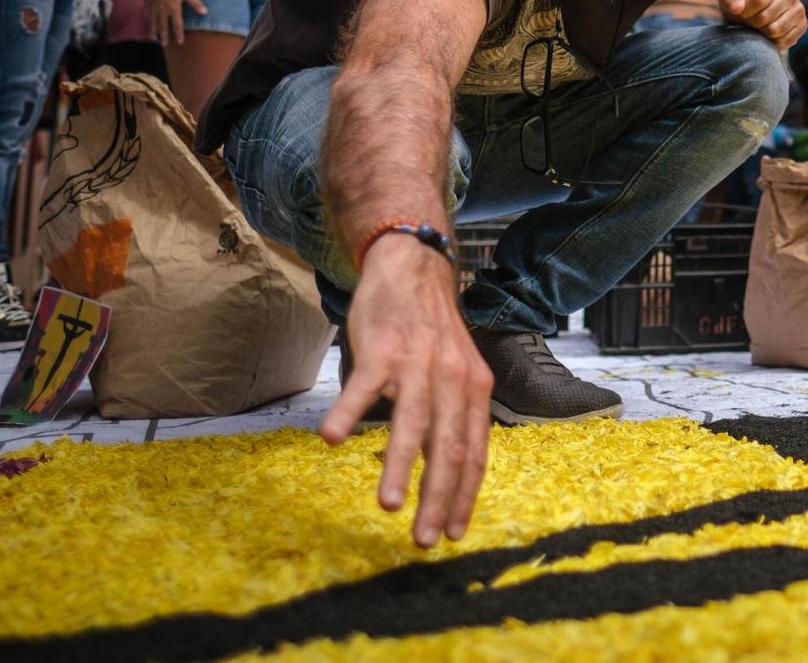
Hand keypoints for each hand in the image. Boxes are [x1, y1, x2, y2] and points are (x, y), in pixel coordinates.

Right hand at [144, 0, 205, 44]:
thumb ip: (195, 3)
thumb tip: (205, 12)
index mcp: (174, 8)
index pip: (177, 25)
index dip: (179, 34)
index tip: (180, 42)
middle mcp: (163, 10)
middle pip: (163, 26)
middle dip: (164, 37)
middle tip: (164, 44)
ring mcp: (154, 7)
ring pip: (153, 22)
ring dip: (154, 31)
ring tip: (154, 39)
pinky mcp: (148, 3)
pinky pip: (148, 15)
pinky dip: (148, 22)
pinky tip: (149, 25)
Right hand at [323, 237, 492, 547]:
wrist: (413, 269)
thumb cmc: (431, 331)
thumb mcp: (457, 372)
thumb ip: (454, 415)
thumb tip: (451, 469)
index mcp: (473, 389)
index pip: (474, 452)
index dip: (465, 494)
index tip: (456, 532)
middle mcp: (451, 379)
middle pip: (448, 446)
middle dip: (438, 497)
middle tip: (424, 538)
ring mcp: (417, 363)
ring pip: (411, 422)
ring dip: (399, 466)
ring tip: (389, 504)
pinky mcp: (382, 348)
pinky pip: (364, 386)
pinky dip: (349, 412)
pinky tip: (334, 439)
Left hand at [720, 0, 806, 50]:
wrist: (758, 15)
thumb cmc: (743, 7)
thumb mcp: (730, 1)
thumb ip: (729, 0)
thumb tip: (738, 8)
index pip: (757, 0)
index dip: (744, 13)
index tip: (741, 14)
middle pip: (765, 18)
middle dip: (752, 25)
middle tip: (750, 23)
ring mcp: (799, 10)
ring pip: (775, 31)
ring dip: (762, 34)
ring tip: (759, 29)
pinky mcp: (803, 25)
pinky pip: (785, 41)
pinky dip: (773, 42)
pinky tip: (769, 36)